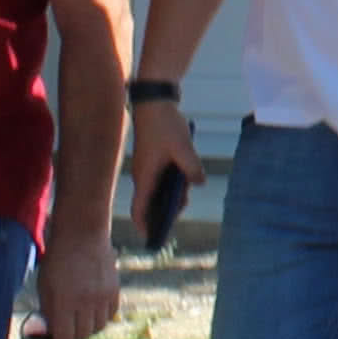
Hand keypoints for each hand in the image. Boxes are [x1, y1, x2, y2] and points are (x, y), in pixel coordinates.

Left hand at [33, 221, 120, 338]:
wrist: (81, 234)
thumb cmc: (58, 260)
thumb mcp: (44, 285)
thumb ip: (48, 311)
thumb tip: (51, 333)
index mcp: (63, 301)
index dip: (59, 338)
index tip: (57, 331)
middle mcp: (85, 301)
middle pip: (83, 336)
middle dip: (74, 334)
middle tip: (69, 324)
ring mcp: (102, 296)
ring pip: (98, 328)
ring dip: (88, 325)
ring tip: (81, 314)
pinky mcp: (114, 290)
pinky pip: (110, 315)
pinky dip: (101, 315)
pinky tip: (93, 305)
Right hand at [128, 98, 201, 246]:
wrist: (154, 100)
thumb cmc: (165, 125)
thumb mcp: (183, 148)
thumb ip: (192, 168)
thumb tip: (198, 183)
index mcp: (146, 177)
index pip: (139, 209)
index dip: (144, 226)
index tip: (153, 238)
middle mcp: (143, 175)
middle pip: (150, 203)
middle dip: (165, 211)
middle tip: (182, 208)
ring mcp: (147, 167)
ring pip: (158, 190)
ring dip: (171, 194)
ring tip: (186, 192)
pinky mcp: (152, 158)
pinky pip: (161, 178)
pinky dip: (171, 182)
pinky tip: (185, 177)